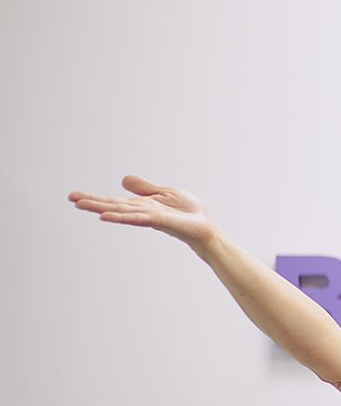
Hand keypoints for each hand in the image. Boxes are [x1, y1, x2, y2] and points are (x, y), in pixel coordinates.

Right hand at [68, 175, 218, 250]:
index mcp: (141, 205)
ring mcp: (149, 217)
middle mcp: (142, 212)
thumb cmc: (188, 212)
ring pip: (121, 212)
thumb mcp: (164, 192)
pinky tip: (106, 216)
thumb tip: (122, 179)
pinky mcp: (160, 220)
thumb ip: (144, 188)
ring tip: (82, 205)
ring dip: (102, 208)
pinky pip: (138, 217)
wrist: (205, 226)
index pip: (114, 201)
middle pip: (113, 206)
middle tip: (71, 199)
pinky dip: (122, 216)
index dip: (95, 198)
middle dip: (92, 202)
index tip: (74, 196)